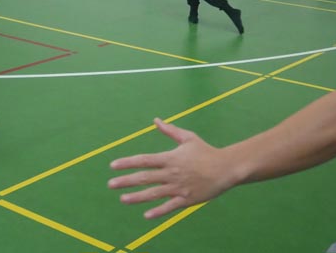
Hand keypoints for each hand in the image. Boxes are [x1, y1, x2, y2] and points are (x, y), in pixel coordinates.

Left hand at [108, 118, 234, 218]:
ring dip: (137, 197)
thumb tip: (156, 120)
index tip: (113, 166)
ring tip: (122, 199)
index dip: (127, 163)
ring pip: (154, 193)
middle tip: (110, 184)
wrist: (225, 168)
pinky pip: (169, 206)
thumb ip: (170, 131)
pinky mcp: (186, 199)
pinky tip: (146, 215)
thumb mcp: (188, 138)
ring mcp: (178, 187)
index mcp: (170, 158)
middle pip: (145, 178)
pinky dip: (158, 211)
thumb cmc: (206, 151)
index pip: (144, 160)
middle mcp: (172, 173)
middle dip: (126, 181)